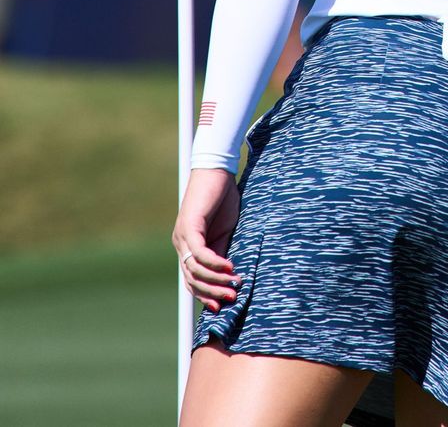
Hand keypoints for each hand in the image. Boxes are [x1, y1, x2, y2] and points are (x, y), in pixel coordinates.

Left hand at [174, 168, 240, 311]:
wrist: (217, 172)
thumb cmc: (223, 199)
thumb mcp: (226, 231)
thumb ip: (223, 251)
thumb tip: (228, 276)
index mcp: (188, 247)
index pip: (192, 280)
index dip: (205, 295)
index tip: (220, 307)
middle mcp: (181, 244)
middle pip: (191, 279)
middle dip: (211, 293)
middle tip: (232, 299)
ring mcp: (182, 237)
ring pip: (194, 269)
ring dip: (214, 281)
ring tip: (234, 286)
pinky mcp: (189, 227)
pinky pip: (199, 253)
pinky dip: (214, 263)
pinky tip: (229, 267)